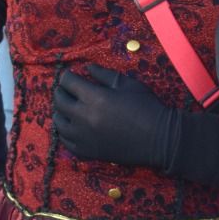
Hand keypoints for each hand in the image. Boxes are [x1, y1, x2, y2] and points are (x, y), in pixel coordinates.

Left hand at [53, 64, 174, 171]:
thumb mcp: (128, 84)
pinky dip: (65, 133)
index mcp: (94, 97)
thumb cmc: (147, 107)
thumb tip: (87, 67)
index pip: (68, 82)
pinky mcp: (87, 152)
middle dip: (60, 91)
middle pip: (60, 101)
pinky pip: (66, 142)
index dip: (67, 76)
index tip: (70, 75)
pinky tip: (70, 128)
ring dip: (60, 112)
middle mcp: (84, 117)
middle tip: (65, 89)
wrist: (159, 139)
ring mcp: (83, 136)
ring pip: (59, 123)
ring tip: (66, 108)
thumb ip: (104, 75)